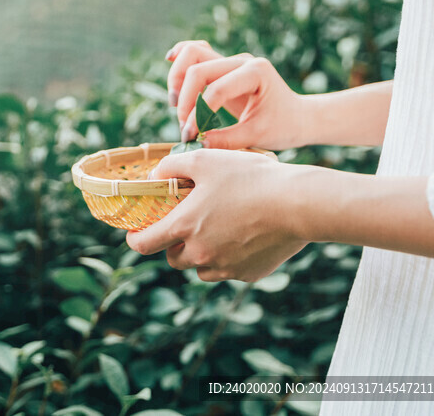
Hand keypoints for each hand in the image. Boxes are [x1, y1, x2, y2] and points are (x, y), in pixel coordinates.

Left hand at [125, 149, 307, 281]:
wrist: (298, 204)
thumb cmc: (250, 178)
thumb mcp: (204, 160)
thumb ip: (171, 166)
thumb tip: (155, 175)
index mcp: (183, 227)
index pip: (143, 244)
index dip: (135, 238)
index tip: (135, 232)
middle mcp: (200, 254)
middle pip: (173, 257)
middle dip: (173, 243)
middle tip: (186, 222)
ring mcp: (225, 267)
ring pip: (200, 267)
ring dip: (200, 253)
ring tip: (216, 228)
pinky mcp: (248, 274)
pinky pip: (228, 269)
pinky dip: (228, 257)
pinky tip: (242, 235)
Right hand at [165, 40, 307, 150]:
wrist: (297, 117)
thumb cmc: (283, 126)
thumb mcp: (257, 136)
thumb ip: (226, 140)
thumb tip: (194, 144)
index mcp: (256, 73)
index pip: (215, 89)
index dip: (197, 114)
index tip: (190, 137)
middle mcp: (241, 60)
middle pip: (197, 67)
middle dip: (184, 98)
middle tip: (184, 126)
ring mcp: (231, 60)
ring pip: (192, 53)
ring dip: (177, 78)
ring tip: (176, 105)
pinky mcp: (222, 65)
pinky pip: (196, 52)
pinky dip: (181, 59)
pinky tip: (170, 64)